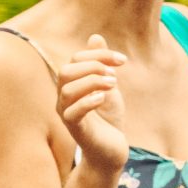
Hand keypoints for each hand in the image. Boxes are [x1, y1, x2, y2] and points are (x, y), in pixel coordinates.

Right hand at [57, 35, 129, 176]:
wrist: (112, 150)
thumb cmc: (108, 119)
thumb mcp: (108, 88)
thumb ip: (101, 65)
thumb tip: (95, 37)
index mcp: (72, 84)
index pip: (76, 59)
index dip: (99, 55)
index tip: (123, 60)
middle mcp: (64, 97)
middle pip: (67, 71)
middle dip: (93, 66)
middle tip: (116, 74)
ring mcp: (67, 113)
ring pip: (67, 89)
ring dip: (93, 82)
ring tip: (114, 85)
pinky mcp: (75, 129)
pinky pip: (72, 112)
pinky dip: (87, 101)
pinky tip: (104, 98)